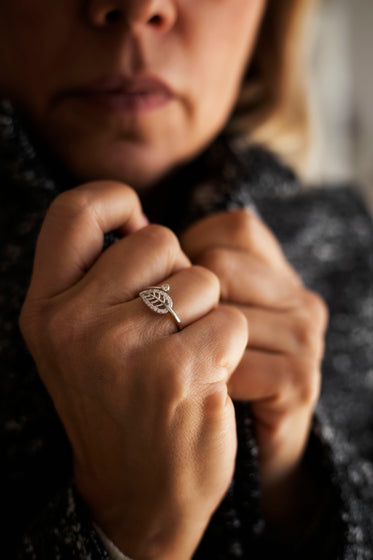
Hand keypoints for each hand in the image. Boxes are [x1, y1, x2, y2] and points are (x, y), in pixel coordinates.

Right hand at [19, 182, 247, 559]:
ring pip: (202, 280)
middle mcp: (73, 323)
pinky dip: (228, 345)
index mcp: (46, 308)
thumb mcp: (80, 339)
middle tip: (165, 328)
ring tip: (182, 357)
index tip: (137, 229)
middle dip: (177, 275)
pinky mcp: (175, 372)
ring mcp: (121, 348)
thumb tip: (141, 221)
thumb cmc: (118, 402)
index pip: (74, 211)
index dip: (115, 203)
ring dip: (206, 314)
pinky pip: (229, 319)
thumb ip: (98, 277)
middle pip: (158, 241)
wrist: (137, 492)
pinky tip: (204, 379)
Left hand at [181, 209, 327, 526]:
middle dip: (185, 303)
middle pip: (220, 266)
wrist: (226, 451)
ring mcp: (304, 338)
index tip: (177, 292)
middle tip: (176, 339)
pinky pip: (231, 358)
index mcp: (277, 274)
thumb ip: (184, 270)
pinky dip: (207, 378)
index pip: (235, 227)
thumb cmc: (199, 373)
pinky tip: (205, 392)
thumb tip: (136, 233)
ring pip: (222, 311)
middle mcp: (298, 299)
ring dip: (191, 344)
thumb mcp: (196, 312)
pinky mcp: (299, 380)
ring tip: (190, 369)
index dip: (192, 251)